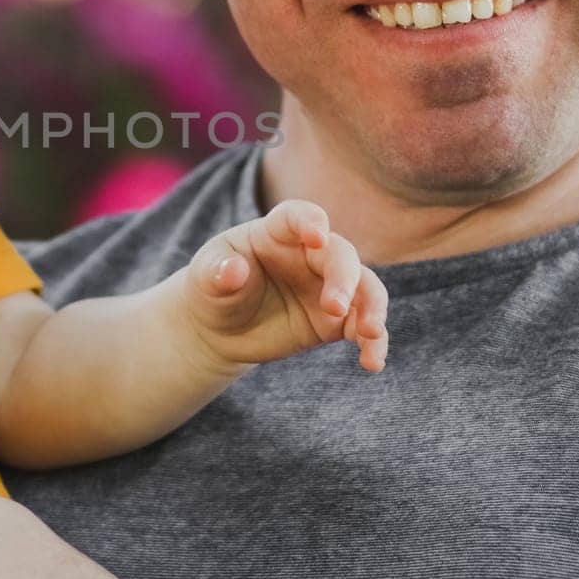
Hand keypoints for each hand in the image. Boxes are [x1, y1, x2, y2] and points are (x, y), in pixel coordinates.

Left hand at [182, 199, 388, 370]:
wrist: (220, 328)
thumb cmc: (213, 289)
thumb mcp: (205, 278)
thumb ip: (217, 271)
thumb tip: (233, 269)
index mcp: (276, 233)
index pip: (298, 216)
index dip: (310, 222)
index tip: (317, 235)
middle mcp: (310, 254)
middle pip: (340, 255)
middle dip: (344, 278)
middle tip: (334, 307)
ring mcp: (327, 286)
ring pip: (365, 287)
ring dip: (372, 307)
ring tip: (370, 333)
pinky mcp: (336, 320)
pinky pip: (363, 326)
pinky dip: (374, 342)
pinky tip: (372, 362)